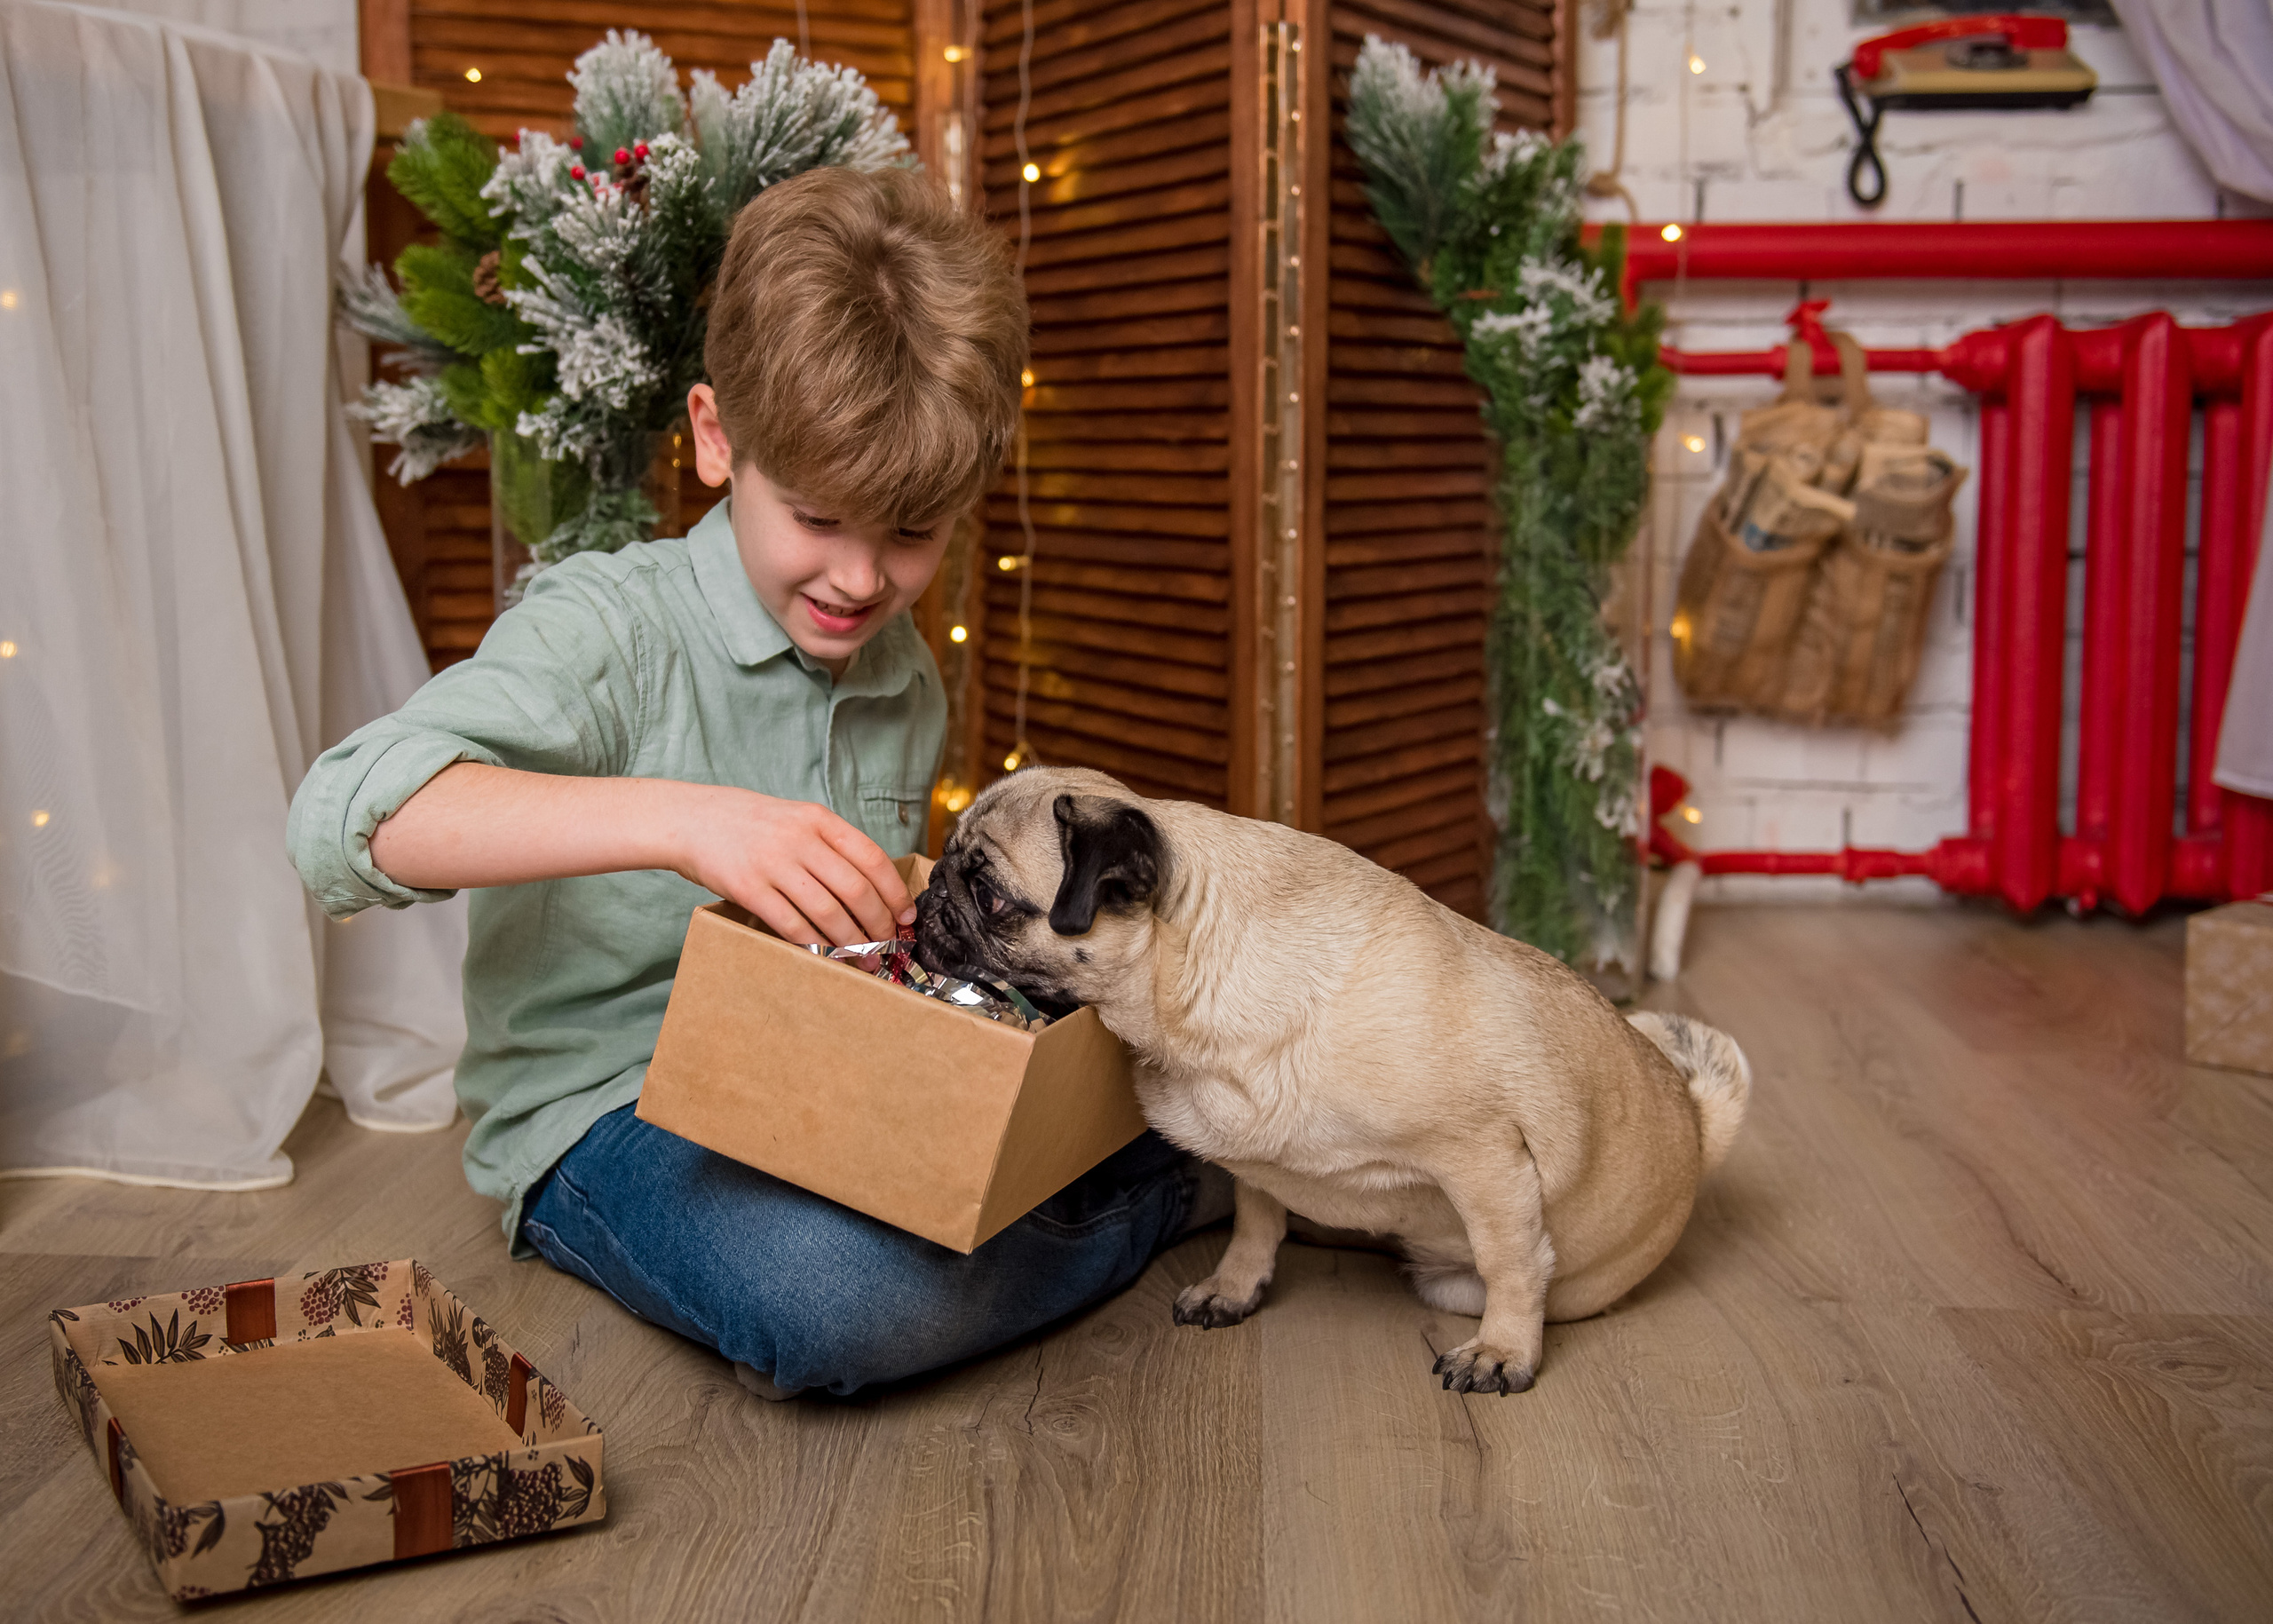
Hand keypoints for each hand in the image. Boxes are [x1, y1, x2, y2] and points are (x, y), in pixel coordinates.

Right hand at [666, 786, 914, 947]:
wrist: (688, 818)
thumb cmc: (746, 823)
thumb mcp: (795, 818)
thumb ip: (829, 844)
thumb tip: (871, 888)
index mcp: (818, 819)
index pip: (872, 858)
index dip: (895, 893)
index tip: (906, 917)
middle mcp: (800, 839)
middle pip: (856, 890)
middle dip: (879, 924)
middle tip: (889, 945)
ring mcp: (773, 863)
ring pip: (828, 912)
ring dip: (853, 943)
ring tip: (866, 960)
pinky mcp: (748, 888)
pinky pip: (791, 925)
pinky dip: (815, 946)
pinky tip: (828, 957)